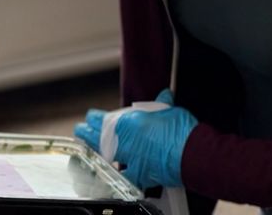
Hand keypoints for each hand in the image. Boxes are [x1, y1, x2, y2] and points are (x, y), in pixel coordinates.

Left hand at [74, 89, 196, 189]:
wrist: (191, 153)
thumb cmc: (181, 130)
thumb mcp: (170, 110)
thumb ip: (161, 103)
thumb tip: (164, 95)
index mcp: (128, 123)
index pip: (103, 119)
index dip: (94, 118)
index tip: (90, 117)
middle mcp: (125, 142)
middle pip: (98, 138)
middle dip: (86, 134)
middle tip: (80, 132)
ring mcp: (130, 160)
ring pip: (105, 157)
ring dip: (94, 153)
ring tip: (86, 152)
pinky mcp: (139, 175)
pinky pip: (121, 177)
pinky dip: (115, 176)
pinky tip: (108, 176)